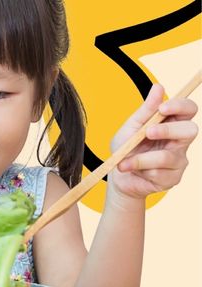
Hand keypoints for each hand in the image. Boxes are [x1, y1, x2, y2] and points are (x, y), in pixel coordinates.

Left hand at [110, 83, 197, 199]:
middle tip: (147, 132)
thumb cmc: (126, 149)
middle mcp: (180, 141)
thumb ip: (146, 110)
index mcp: (172, 124)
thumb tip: (158, 86)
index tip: (162, 107)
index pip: (189, 110)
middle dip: (168, 130)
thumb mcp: (131, 127)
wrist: (117, 178)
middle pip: (190, 131)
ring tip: (124, 162)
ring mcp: (178, 161)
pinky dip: (140, 170)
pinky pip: (159, 172)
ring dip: (142, 158)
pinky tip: (133, 171)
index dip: (180, 106)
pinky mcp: (172, 178)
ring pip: (167, 156)